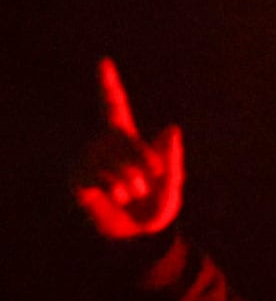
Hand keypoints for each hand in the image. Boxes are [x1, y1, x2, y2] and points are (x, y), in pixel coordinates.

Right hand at [69, 58, 183, 240]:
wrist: (137, 238)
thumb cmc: (155, 209)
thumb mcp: (172, 186)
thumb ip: (172, 158)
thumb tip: (171, 126)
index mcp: (126, 139)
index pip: (114, 107)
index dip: (108, 85)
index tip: (103, 62)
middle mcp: (102, 144)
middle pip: (128, 141)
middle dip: (147, 164)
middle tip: (149, 183)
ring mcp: (87, 160)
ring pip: (118, 163)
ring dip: (133, 183)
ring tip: (130, 195)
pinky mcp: (77, 178)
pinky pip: (104, 178)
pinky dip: (117, 191)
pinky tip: (115, 199)